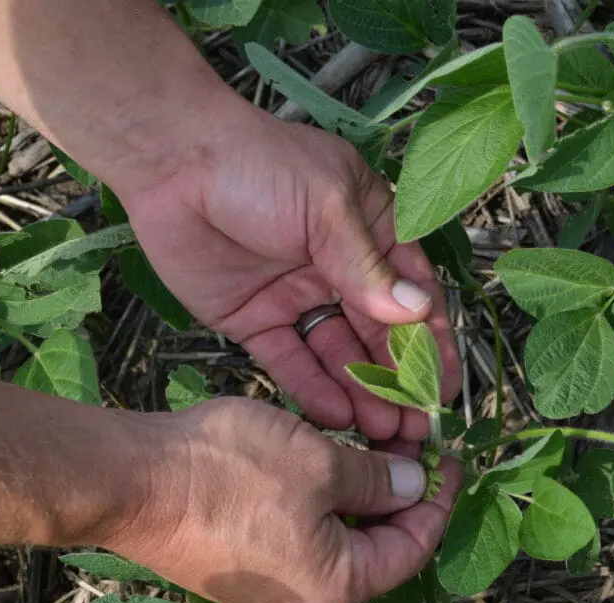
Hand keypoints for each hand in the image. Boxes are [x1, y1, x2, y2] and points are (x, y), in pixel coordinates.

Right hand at [107, 398, 462, 602]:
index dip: (437, 499)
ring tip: (373, 441)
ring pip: (338, 534)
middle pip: (377, 545)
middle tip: (412, 441)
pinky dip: (325, 495)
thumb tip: (412, 483)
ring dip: (362, 489)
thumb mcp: (320, 463)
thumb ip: (376, 478)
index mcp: (335, 583)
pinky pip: (302, 530)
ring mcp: (269, 580)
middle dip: (400, 491)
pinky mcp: (241, 558)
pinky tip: (327, 457)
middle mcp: (305, 594)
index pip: (412, 547)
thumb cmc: (228, 473)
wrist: (130, 481)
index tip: (448, 457)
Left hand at [120, 98, 460, 440]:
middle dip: (399, 379)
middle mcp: (339, 269)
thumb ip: (368, 267)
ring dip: (362, 391)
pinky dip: (312, 388)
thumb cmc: (260, 165)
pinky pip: (291, 361)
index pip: (412, 293)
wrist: (170, 161)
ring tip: (381, 430)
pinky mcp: (256, 321)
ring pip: (338, 354)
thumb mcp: (326, 207)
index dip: (431, 341)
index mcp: (370, 231)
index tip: (443, 386)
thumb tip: (417, 312)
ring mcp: (298, 297)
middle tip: (415, 426)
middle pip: (378, 334)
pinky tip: (336, 415)